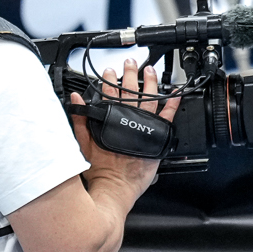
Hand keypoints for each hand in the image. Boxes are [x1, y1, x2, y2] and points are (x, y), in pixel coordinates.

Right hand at [70, 60, 180, 196]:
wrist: (115, 187)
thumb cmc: (100, 170)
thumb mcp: (83, 142)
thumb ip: (80, 120)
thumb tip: (76, 101)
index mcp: (110, 120)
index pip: (109, 95)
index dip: (109, 81)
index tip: (110, 71)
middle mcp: (128, 121)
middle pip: (130, 93)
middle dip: (130, 76)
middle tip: (130, 64)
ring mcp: (144, 128)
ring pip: (149, 99)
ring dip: (150, 83)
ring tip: (150, 71)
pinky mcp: (157, 137)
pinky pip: (167, 117)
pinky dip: (172, 103)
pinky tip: (176, 93)